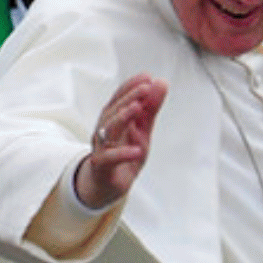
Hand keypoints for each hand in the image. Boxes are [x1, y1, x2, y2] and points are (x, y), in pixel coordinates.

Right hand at [74, 74, 165, 208]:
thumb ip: (150, 108)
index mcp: (113, 119)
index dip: (131, 87)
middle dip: (129, 97)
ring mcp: (101, 147)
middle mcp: (104, 130)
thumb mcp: (142, 130)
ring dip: (123, 117)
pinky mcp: (102, 166)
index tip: (147, 77)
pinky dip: (122, 153)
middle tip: (145, 88)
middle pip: (113, 111)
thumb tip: (161, 82)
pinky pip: (109, 158)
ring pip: (108, 130)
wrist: (108, 185)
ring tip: (138, 108)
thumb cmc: (124, 153)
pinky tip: (137, 149)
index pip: (119, 98)